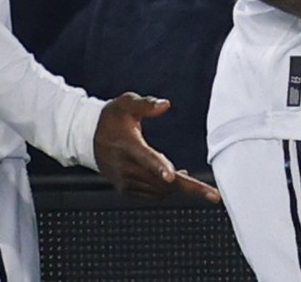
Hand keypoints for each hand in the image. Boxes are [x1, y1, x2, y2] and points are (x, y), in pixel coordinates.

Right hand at [93, 93, 219, 201]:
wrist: (88, 138)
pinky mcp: (126, 188)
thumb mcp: (126, 104)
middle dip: (189, 188)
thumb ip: (146, 104)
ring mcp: (126, 181)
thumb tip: (165, 105)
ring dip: (179, 187)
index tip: (171, 176)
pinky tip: (175, 179)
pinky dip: (167, 189)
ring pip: (159, 191)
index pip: (146, 158)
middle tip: (212, 196)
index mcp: (128, 146)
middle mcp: (126, 168)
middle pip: (161, 182)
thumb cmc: (110, 118)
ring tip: (198, 185)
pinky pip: (152, 194)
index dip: (159, 167)